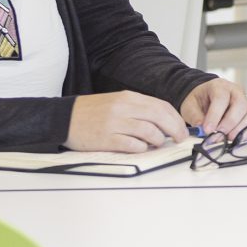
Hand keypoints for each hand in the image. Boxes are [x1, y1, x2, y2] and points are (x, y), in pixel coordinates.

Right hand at [67, 91, 189, 152]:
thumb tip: (164, 123)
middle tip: (179, 139)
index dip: (176, 119)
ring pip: (149, 132)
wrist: (64, 118)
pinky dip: (141, 148)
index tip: (182, 129)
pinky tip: (140, 148)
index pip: (161, 106)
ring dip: (157, 141)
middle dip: (174, 130)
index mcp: (128, 97)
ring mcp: (115, 123)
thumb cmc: (93, 112)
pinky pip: (133, 145)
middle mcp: (123, 108)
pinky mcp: (107, 139)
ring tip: (155, 144)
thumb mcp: (117, 103)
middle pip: (159, 117)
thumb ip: (139, 110)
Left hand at [182, 77, 246, 138]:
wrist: (205, 97)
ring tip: (231, 138)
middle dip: (231, 122)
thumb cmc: (199, 100)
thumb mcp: (190, 106)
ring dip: (244, 127)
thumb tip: (202, 129)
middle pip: (241, 104)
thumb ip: (195, 117)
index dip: (215, 115)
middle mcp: (236, 92)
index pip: (221, 98)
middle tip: (220, 135)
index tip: (208, 130)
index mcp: (220, 86)